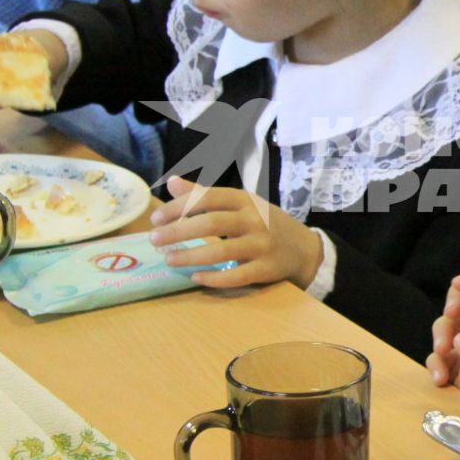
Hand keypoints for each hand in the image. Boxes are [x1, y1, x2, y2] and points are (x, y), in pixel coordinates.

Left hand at [149, 175, 321, 289]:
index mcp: (245, 200)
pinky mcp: (267, 269)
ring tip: (168, 259)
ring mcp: (262, 245)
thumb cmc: (264, 223)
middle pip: (212, 223)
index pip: (207, 197)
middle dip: (178, 231)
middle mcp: (255, 219)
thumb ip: (205, 194)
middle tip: (154, 240)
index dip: (178, 207)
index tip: (155, 219)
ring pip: (222, 251)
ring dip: (191, 256)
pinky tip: (195, 277)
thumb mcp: (240, 204)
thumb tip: (172, 182)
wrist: (304, 249)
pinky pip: (237, 276)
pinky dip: (214, 278)